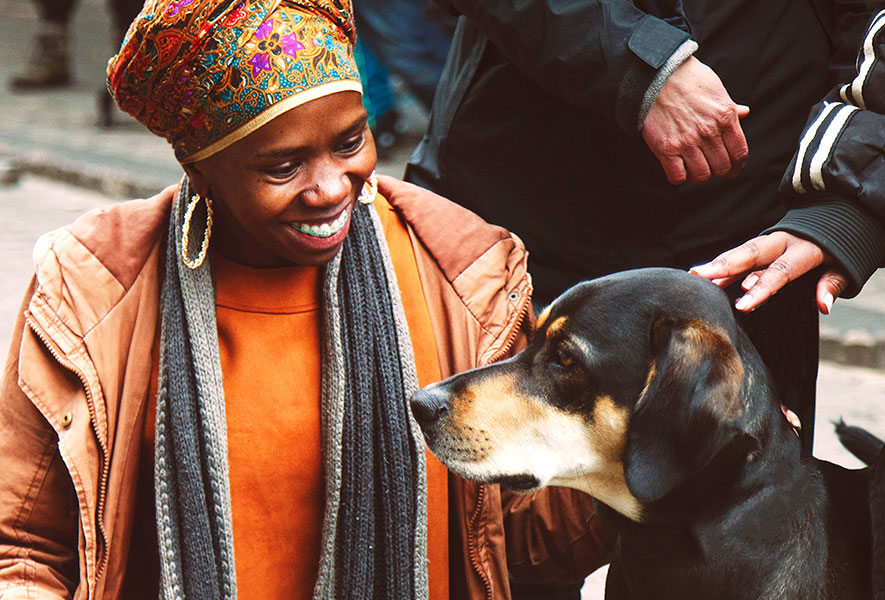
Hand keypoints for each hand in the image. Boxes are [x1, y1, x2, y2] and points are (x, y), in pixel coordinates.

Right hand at [642, 56, 749, 184]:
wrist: (656, 76)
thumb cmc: (686, 79)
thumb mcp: (716, 89)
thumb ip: (730, 106)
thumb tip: (745, 112)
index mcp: (725, 117)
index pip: (739, 152)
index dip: (737, 166)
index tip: (732, 169)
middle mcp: (708, 132)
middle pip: (721, 167)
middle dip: (717, 171)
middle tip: (710, 167)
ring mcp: (687, 142)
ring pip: (701, 175)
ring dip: (699, 175)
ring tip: (694, 168)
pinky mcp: (666, 149)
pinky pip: (678, 177)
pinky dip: (680, 177)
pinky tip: (678, 168)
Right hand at [689, 231, 848, 313]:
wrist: (836, 216)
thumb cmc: (839, 248)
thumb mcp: (845, 265)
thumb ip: (832, 283)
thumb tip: (824, 305)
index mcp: (804, 249)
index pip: (780, 272)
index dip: (761, 289)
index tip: (742, 306)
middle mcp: (782, 242)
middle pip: (750, 253)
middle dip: (724, 265)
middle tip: (699, 275)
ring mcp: (769, 243)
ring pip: (740, 252)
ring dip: (717, 264)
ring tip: (694, 275)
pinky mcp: (762, 246)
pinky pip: (740, 256)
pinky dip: (723, 265)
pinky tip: (703, 274)